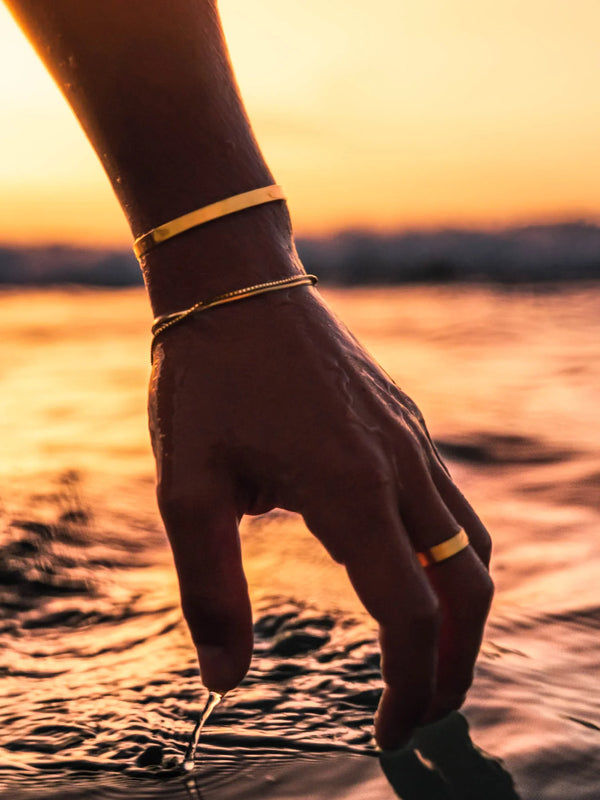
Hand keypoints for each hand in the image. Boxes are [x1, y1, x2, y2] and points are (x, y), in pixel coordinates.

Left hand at [148, 284, 492, 748]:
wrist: (237, 286)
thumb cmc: (205, 381)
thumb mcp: (186, 488)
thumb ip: (209, 589)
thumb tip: (224, 678)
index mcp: (349, 488)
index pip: (409, 615)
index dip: (408, 689)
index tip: (390, 736)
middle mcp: (399, 466)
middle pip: (468, 587)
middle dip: (455, 664)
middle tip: (425, 713)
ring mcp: (411, 439)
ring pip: (470, 543)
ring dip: (461, 610)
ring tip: (427, 655)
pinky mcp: (405, 422)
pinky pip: (449, 501)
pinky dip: (447, 557)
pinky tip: (408, 569)